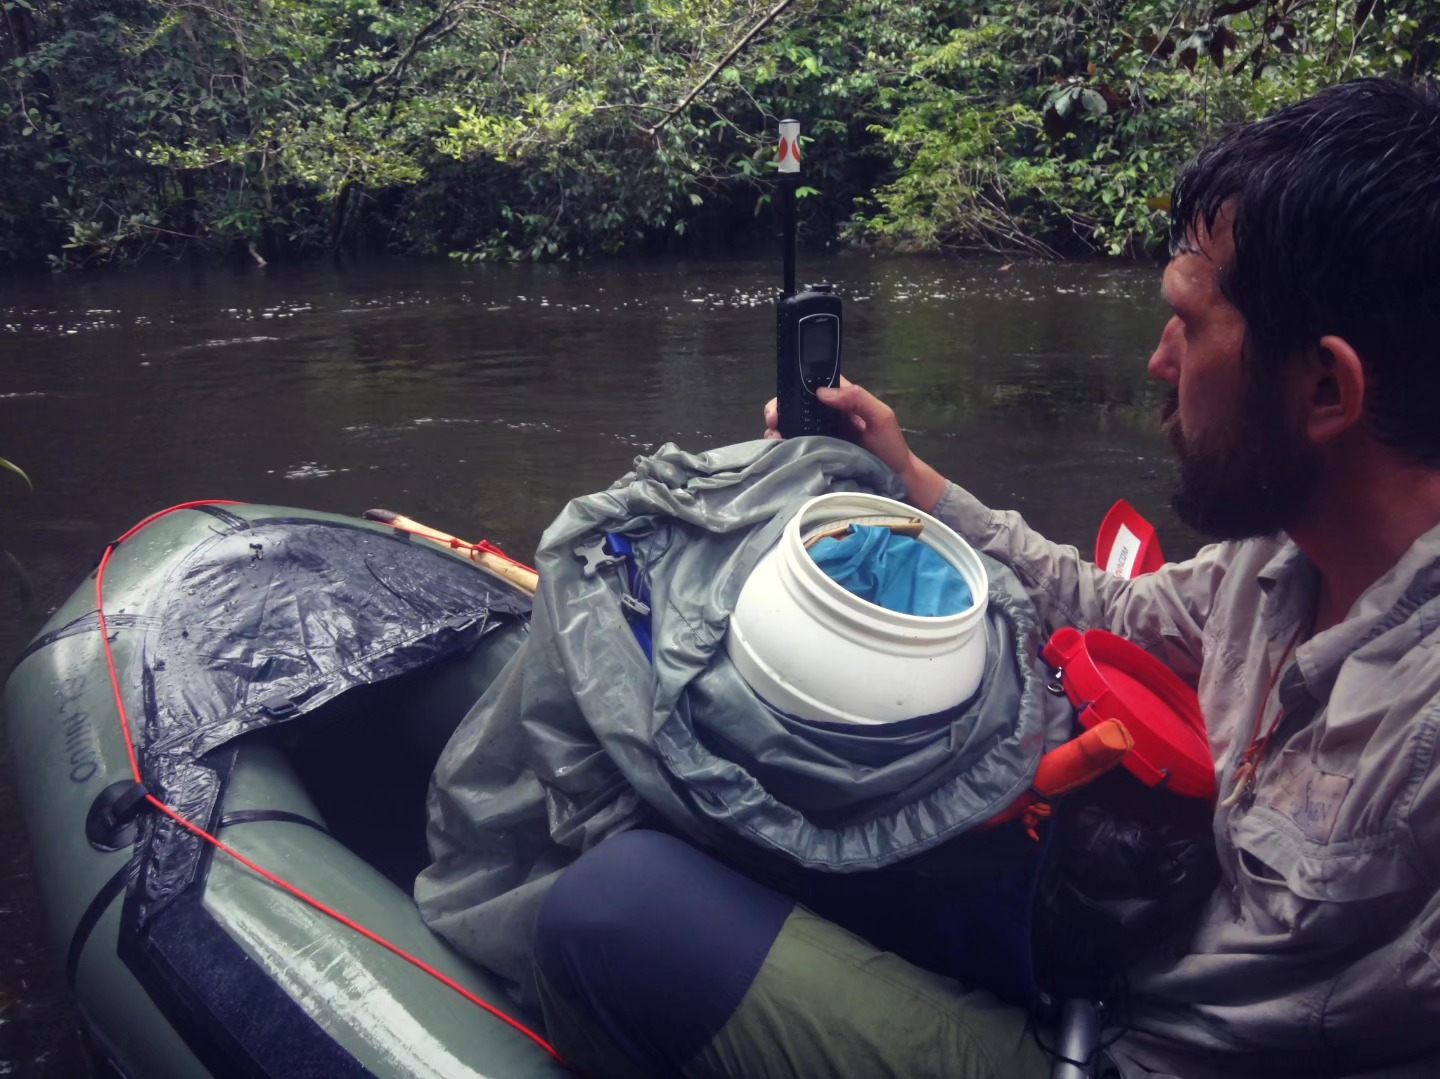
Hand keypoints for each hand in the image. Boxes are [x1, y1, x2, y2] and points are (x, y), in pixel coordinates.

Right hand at [762, 378, 947, 511]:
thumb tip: (823, 392)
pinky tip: (779, 454)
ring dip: (776, 431)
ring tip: (775, 440)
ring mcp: (819, 438)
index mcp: (841, 402)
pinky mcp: (815, 457)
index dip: (795, 389)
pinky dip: (782, 450)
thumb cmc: (891, 448)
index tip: (784, 401)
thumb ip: (857, 398)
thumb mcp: (881, 417)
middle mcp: (826, 417)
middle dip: (778, 411)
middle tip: (774, 423)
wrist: (895, 483)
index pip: (813, 385)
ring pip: (789, 428)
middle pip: (795, 407)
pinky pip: (794, 450)